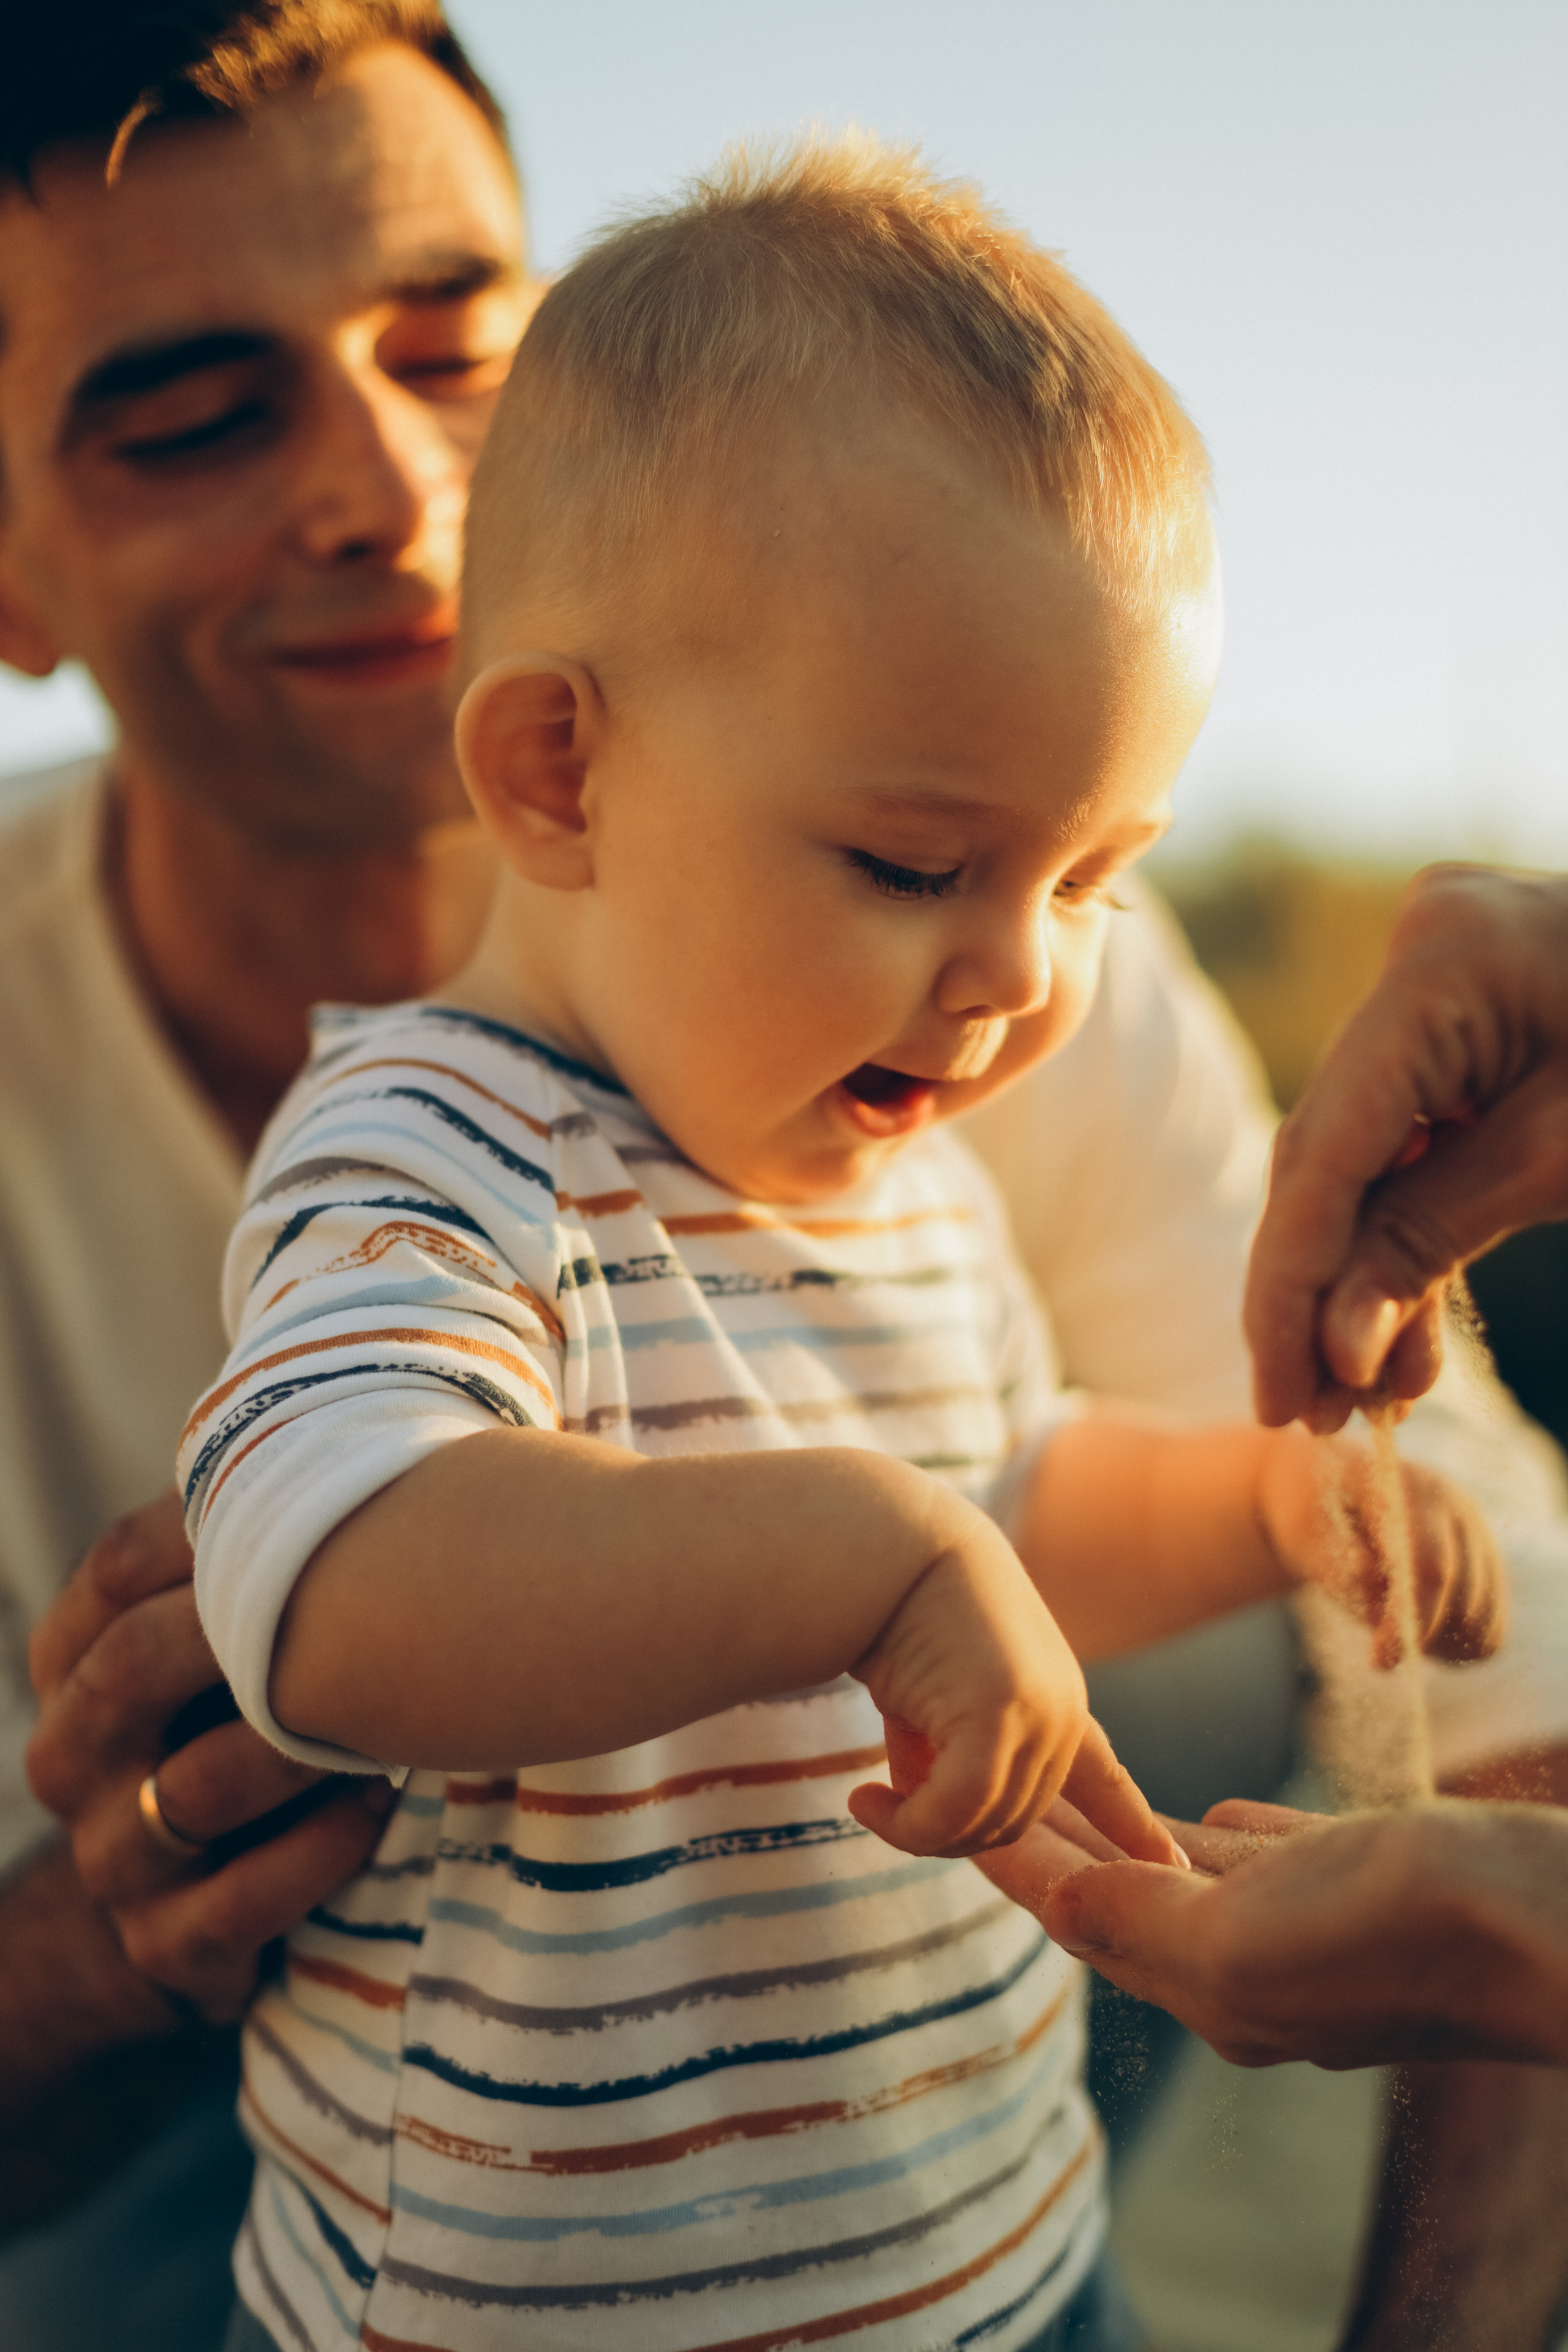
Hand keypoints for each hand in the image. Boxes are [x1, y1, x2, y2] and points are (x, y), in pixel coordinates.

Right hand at [27, 1492, 393, 2022]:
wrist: (223, 1880)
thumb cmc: (261, 1701)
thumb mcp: (249, 1613)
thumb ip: (260, 1530)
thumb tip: (338, 1410)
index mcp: (79, 1657)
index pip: (118, 1568)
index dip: (214, 1531)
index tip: (326, 1503)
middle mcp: (73, 1754)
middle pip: (131, 1672)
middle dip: (242, 1641)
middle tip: (356, 1612)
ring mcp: (112, 1856)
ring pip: (184, 1797)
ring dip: (289, 1756)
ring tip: (383, 1724)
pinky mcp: (166, 1947)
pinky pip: (227, 1908)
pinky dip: (305, 1858)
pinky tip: (372, 1808)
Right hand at [845, 1511, 1181, 1864]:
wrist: (892, 1545)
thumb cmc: (901, 1609)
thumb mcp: (934, 1693)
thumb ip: (946, 1751)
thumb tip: (919, 1806)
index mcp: (1058, 1700)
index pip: (1105, 1777)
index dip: (1133, 1824)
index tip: (1172, 1860)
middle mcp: (1061, 1711)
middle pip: (1017, 1824)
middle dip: (951, 1832)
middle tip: (887, 1810)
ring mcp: (1039, 1712)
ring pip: (986, 1824)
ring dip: (920, 1832)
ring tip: (869, 1802)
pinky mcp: (1000, 1713)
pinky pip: (956, 1810)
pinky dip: (908, 1825)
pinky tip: (864, 1802)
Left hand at [978, 1797, 1567, 2071]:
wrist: (1553, 1927)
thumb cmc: (1408, 1930)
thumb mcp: (1249, 1938)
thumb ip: (1146, 1923)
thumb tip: (1059, 1910)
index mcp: (1205, 1977)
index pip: (1060, 1901)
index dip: (971, 1844)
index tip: (876, 1798)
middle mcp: (1245, 1960)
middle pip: (1104, 1886)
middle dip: (1024, 1832)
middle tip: (936, 1768)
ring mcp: (1306, 1927)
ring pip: (1179, 1871)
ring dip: (1108, 1829)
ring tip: (1045, 1781)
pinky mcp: (1363, 1885)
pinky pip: (1263, 1863)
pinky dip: (1217, 1838)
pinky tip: (1203, 1816)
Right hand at [1245, 865, 1567, 1433]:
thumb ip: (1434, 1240)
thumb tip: (1330, 1347)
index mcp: (1444, 960)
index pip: (1326, 1145)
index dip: (1288, 1284)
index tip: (1275, 1402)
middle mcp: (1419, 948)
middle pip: (1330, 1150)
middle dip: (1319, 1292)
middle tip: (1311, 1414)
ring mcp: (1441, 976)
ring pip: (1364, 1152)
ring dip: (1362, 1275)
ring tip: (1366, 1396)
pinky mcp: (1468, 1014)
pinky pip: (1415, 1132)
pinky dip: (1412, 1226)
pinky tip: (1404, 1334)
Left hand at [1256, 1426, 1504, 1664]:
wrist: (1330, 1492)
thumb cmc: (1310, 1515)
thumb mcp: (1305, 1537)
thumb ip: (1338, 1567)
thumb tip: (1373, 1589)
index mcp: (1412, 1492)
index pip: (1429, 1568)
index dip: (1411, 1621)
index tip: (1379, 1662)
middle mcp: (1457, 1510)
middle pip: (1463, 1598)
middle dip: (1421, 1636)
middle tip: (1377, 1649)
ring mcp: (1479, 1538)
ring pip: (1482, 1620)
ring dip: (1440, 1644)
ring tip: (1393, 1629)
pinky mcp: (1488, 1568)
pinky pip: (1490, 1631)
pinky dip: (1458, 1647)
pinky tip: (1419, 1632)